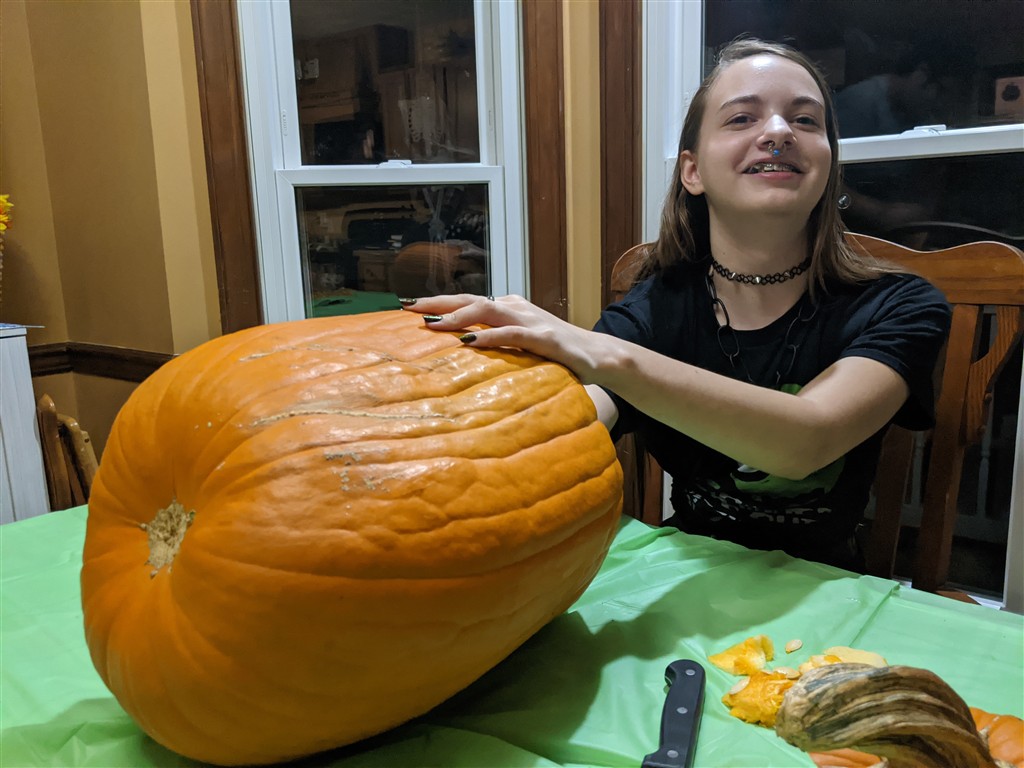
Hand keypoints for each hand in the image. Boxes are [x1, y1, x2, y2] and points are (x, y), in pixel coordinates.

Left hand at [401, 294, 606, 382]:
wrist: (598, 356)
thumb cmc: (557, 354)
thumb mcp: (521, 347)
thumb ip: (496, 345)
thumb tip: (462, 355)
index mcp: (508, 308)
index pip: (467, 301)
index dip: (438, 302)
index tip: (408, 307)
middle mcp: (516, 308)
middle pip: (470, 299)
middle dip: (437, 302)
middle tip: (407, 307)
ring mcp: (530, 320)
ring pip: (487, 309)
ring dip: (458, 315)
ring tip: (432, 323)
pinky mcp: (544, 337)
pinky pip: (512, 334)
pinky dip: (489, 337)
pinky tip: (469, 343)